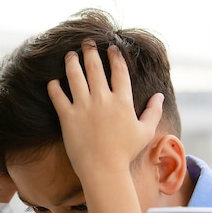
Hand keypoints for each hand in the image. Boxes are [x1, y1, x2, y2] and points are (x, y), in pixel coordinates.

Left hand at [47, 40, 163, 178]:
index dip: (115, 57)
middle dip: (90, 52)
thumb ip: (153, 111)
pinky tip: (52, 81)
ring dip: (71, 62)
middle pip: (95, 67)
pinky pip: (58, 96)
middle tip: (86, 42)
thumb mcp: (145, 132)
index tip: (111, 48)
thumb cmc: (125, 153)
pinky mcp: (68, 117)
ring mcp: (84, 107)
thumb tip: (159, 96)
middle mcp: (102, 99)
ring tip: (69, 55)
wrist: (104, 170)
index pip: (119, 71)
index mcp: (122, 101)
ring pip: (75, 76)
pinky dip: (54, 86)